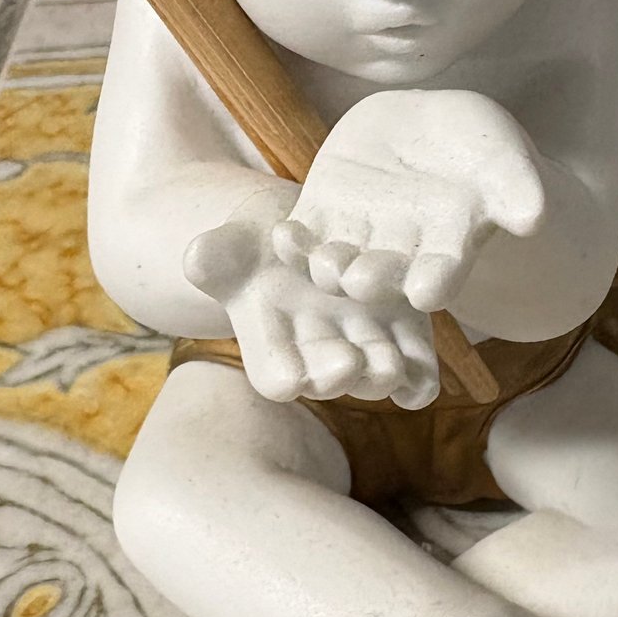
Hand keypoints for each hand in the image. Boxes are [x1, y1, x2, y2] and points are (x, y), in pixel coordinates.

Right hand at [184, 203, 438, 407]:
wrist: (305, 238)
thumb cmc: (254, 246)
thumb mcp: (232, 245)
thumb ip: (215, 255)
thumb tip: (195, 256)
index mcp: (274, 349)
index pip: (276, 374)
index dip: (283, 374)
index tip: (289, 376)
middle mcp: (320, 358)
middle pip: (330, 378)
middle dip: (338, 373)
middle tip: (348, 363)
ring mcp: (365, 347)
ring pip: (376, 376)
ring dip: (382, 373)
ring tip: (387, 361)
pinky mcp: (405, 332)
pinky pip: (416, 367)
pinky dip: (419, 376)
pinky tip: (422, 373)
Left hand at [273, 91, 545, 313]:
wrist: (427, 128)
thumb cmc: (476, 147)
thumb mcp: (501, 158)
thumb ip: (515, 188)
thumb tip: (536, 216)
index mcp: (447, 248)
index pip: (443, 271)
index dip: (435, 280)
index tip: (428, 291)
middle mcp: (399, 253)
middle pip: (386, 274)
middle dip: (375, 279)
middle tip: (364, 283)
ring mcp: (358, 236)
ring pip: (341, 261)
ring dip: (330, 267)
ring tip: (325, 264)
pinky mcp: (323, 215)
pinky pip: (305, 236)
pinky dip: (293, 241)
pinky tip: (284, 236)